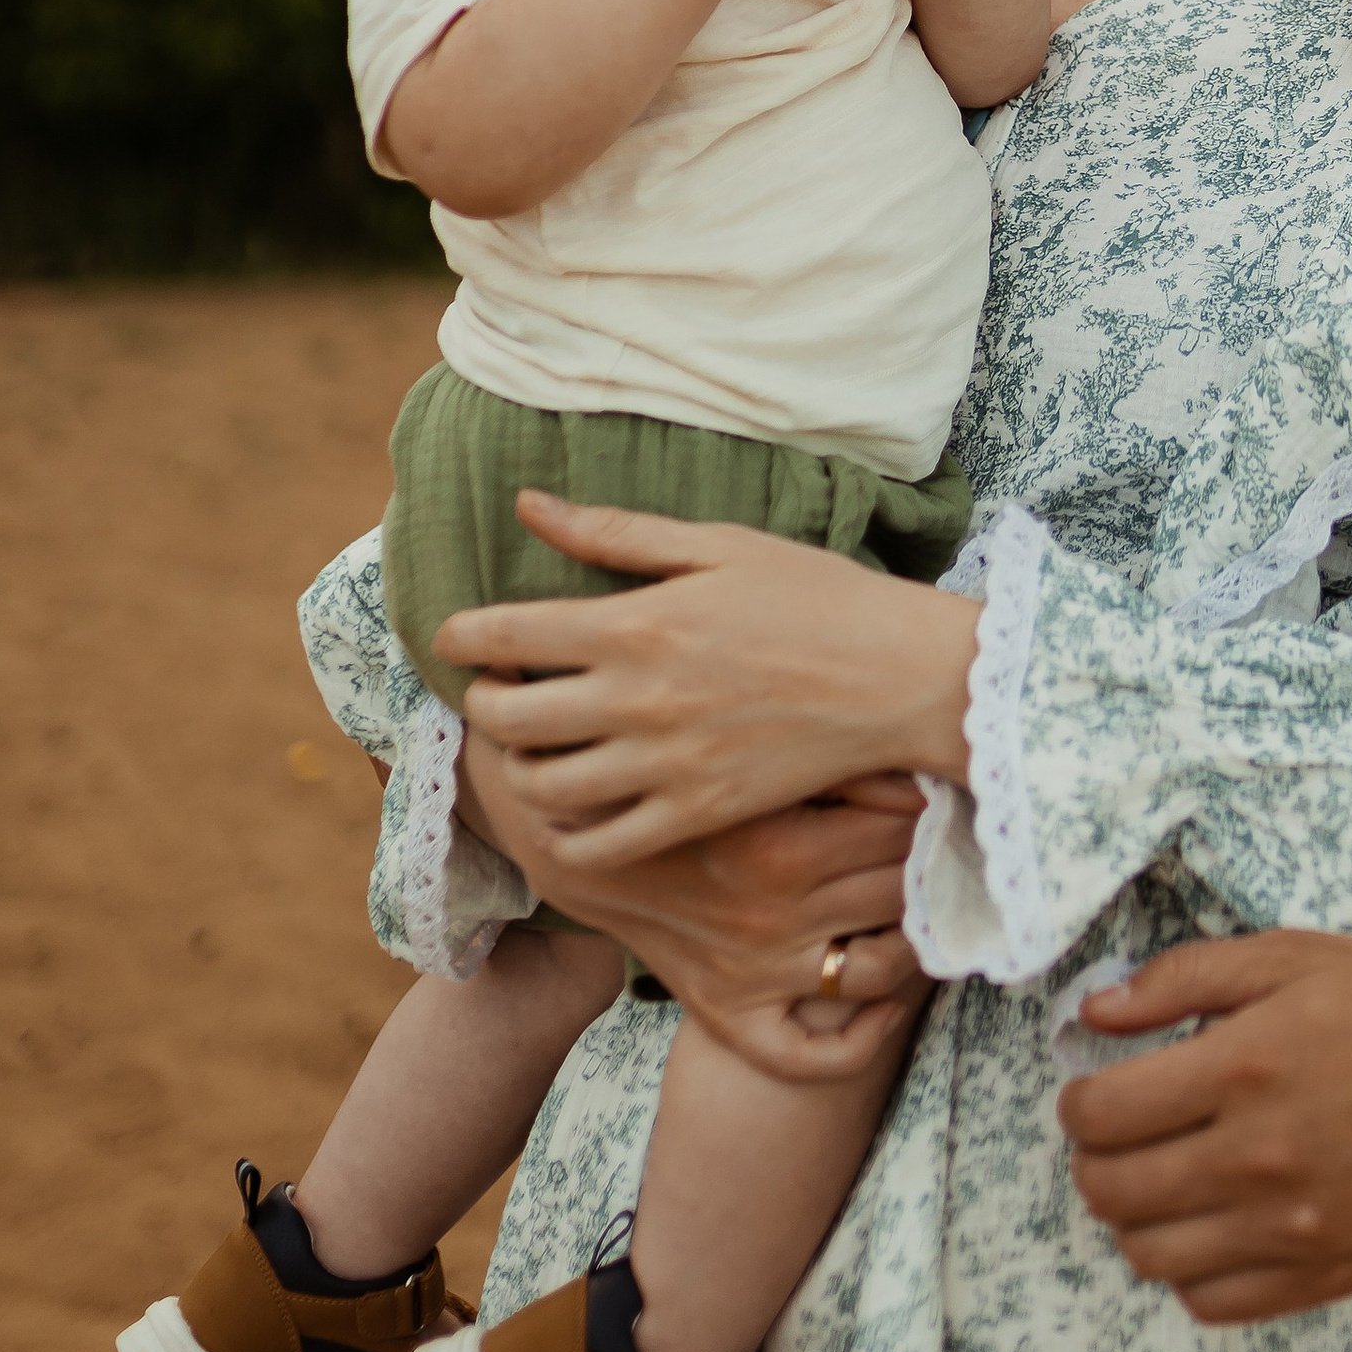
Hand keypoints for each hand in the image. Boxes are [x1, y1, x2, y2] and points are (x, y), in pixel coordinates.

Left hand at [432, 492, 979, 862]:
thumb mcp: (716, 544)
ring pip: (541, 787)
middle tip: (494, 691)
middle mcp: (638, 699)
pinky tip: (575, 806)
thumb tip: (528, 504)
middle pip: (509, 717)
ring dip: (516, 768)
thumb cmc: (814, 595)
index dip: (459, 638)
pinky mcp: (696, 814)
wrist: (898, 676)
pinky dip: (566, 834)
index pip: (507, 635)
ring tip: (532, 748)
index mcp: (638, 623)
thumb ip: (615, 532)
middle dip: (482, 703)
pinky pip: (599, 846)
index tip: (452, 638)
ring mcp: (665, 765)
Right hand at [461, 734, 934, 1087]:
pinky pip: (815, 1055)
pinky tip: (887, 999)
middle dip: (934, 855)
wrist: (568, 832)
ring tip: (926, 898)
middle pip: (903, 887)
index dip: (932, 797)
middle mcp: (774, 915)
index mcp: (778, 844)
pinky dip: (865, 1034)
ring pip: (884, 966)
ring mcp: (757, 970)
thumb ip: (815, 726)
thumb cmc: (662, 761)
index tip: (938, 776)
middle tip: (947, 827)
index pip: (904, 825)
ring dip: (920, 936)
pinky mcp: (733, 1010)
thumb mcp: (732, 730)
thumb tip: (905, 709)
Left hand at [1057, 931, 1351, 1323]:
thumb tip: (1095, 1009)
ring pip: (1149, 1256)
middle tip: (1119, 1136)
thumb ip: (1183, 979)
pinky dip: (1189, 1271)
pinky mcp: (1321, 1276)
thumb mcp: (1294, 957)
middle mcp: (1259, 1158)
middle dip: (1095, 1160)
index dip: (1077, 1103)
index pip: (1101, 1115)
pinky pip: (1210, 1303)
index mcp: (1244, 1068)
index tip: (1092, 1091)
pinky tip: (1210, 1225)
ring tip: (1161, 1180)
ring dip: (1134, 1219)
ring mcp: (1290, 1230)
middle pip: (1112, 1192)